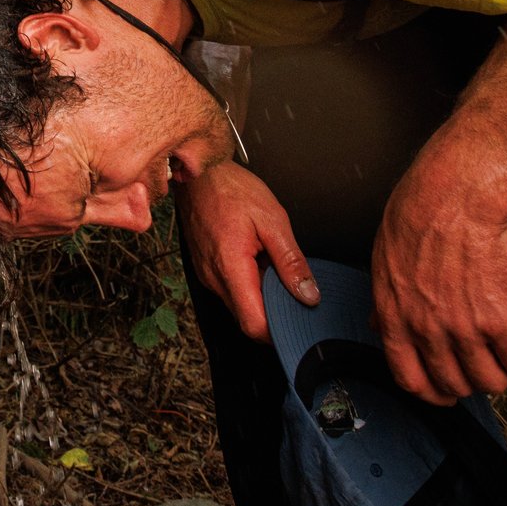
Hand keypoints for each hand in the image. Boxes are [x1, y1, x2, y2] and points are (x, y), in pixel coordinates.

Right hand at [179, 161, 316, 338]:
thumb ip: (291, 260)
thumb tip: (308, 293)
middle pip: (247, 320)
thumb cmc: (231, 188)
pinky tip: (260, 266)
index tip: (298, 326)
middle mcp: (214, 277)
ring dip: (260, 300)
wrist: (198, 172)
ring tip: (278, 275)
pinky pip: (230, 290)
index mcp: (231, 267)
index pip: (254, 324)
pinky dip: (249, 287)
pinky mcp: (206, 268)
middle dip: (273, 316)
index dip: (278, 333)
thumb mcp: (272, 219)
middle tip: (297, 300)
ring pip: (238, 306)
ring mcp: (207, 274)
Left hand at [371, 160, 506, 403]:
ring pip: (492, 382)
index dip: (431, 392)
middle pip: (455, 386)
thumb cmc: (417, 215)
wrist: (454, 195)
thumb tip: (379, 325)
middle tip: (481, 360)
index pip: (410, 380)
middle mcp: (427, 331)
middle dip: (470, 378)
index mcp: (395, 318)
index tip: (444, 390)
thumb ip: (386, 302)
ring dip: (502, 370)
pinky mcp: (501, 320)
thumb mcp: (384, 262)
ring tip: (504, 349)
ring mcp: (465, 329)